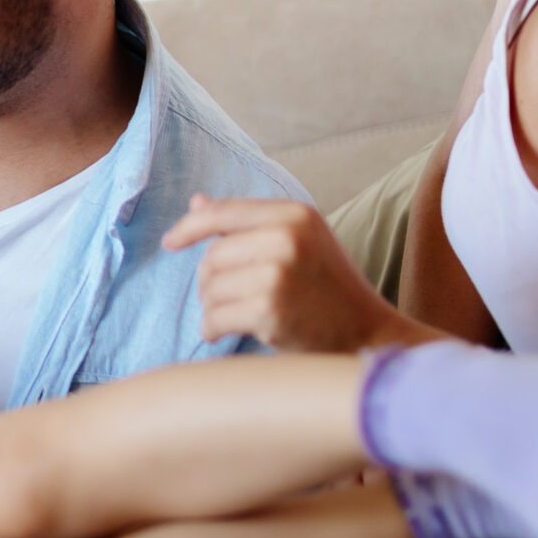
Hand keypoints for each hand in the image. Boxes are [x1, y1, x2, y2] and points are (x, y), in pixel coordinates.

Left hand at [161, 196, 414, 353]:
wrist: (368, 335)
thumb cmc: (328, 289)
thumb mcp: (298, 241)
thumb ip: (249, 223)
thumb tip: (196, 202)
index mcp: (295, 213)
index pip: (223, 213)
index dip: (189, 228)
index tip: (170, 242)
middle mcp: (287, 237)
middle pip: (213, 255)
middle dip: (209, 281)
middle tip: (228, 300)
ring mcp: (279, 273)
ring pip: (210, 287)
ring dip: (212, 307)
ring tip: (236, 315)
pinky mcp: (270, 309)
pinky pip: (215, 317)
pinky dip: (213, 329)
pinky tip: (226, 332)